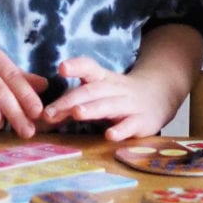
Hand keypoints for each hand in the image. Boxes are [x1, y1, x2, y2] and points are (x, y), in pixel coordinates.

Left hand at [41, 57, 167, 140]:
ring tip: (76, 113)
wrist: (158, 97)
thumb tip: (43, 115)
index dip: (76, 66)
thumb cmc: (119, 95)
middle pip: (93, 91)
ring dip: (92, 109)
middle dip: (71, 100)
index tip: (61, 68)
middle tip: (50, 112)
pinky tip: (110, 135)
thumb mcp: (100, 90)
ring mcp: (129, 104)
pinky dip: (121, 129)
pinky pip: (130, 125)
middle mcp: (116, 89)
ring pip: (109, 105)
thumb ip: (74, 101)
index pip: (89, 67)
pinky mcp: (141, 121)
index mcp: (103, 79)